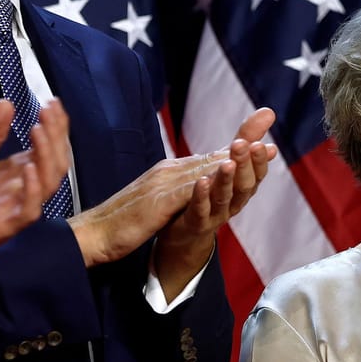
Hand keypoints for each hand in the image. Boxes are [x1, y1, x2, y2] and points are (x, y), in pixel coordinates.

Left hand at [0, 98, 72, 300]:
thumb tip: (5, 102)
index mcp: (18, 174)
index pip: (49, 147)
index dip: (55, 126)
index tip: (51, 101)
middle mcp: (24, 190)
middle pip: (56, 161)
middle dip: (56, 134)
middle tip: (48, 109)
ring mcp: (17, 209)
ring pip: (50, 183)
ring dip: (47, 155)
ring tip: (39, 130)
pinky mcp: (6, 227)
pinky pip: (30, 210)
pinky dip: (33, 189)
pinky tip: (28, 168)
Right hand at [68, 106, 277, 270]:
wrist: (92, 234)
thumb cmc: (121, 221)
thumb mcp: (156, 203)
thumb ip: (176, 193)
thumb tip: (196, 188)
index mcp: (169, 173)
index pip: (207, 159)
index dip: (235, 148)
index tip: (262, 139)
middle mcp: (168, 173)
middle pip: (210, 156)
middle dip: (241, 143)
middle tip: (268, 127)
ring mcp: (161, 185)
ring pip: (202, 169)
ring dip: (230, 157)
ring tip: (255, 147)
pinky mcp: (156, 202)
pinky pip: (185, 193)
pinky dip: (205, 184)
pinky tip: (222, 179)